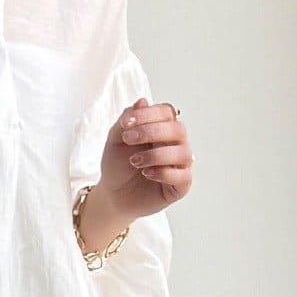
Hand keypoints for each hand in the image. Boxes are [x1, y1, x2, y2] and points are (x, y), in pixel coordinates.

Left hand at [97, 95, 193, 219]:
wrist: (112, 195)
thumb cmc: (117, 165)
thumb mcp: (115, 140)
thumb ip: (126, 120)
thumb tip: (143, 101)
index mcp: (163, 128)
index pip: (167, 112)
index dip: (149, 114)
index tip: (125, 124)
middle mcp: (175, 144)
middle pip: (179, 129)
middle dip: (152, 132)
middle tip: (128, 139)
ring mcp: (180, 165)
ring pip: (183, 153)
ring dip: (156, 155)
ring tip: (134, 161)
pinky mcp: (180, 186)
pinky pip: (184, 177)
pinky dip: (165, 173)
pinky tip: (147, 173)